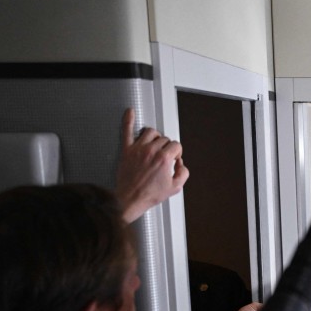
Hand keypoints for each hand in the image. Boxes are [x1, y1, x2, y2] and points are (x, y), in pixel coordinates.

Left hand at [115, 108, 189, 222]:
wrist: (131, 198)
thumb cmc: (150, 194)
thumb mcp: (175, 188)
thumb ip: (183, 173)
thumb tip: (181, 164)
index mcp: (164, 159)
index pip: (176, 145)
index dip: (177, 152)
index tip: (174, 158)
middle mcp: (151, 151)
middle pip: (164, 139)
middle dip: (167, 146)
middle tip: (164, 156)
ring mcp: (138, 148)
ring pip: (150, 132)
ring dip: (155, 136)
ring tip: (155, 144)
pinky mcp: (127, 150)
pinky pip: (126, 130)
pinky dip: (128, 120)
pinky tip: (130, 112)